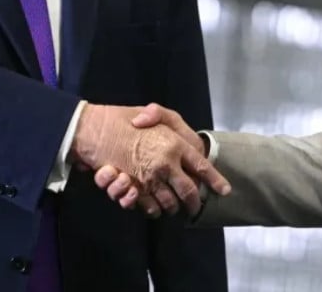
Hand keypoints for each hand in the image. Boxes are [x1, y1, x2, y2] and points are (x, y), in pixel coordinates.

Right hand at [72, 104, 228, 215]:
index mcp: (176, 144)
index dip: (215, 180)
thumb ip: (167, 117)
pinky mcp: (134, 189)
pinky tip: (157, 207)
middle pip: (189, 191)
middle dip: (195, 203)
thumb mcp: (156, 113)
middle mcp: (166, 163)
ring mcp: (150, 178)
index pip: (202, 166)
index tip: (224, 190)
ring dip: (175, 208)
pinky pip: (149, 206)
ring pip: (170, 202)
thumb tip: (178, 137)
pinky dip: (154, 209)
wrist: (97, 129)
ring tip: (177, 208)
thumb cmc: (128, 119)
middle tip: (196, 207)